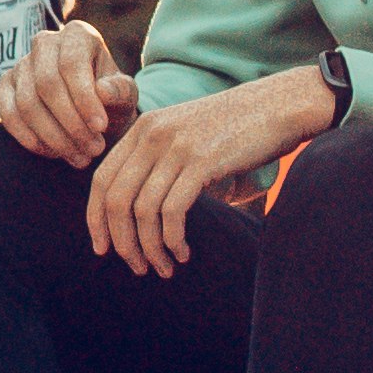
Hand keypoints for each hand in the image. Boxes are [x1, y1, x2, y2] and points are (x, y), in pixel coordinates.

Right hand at [0, 18, 131, 164]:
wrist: (91, 112)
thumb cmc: (111, 100)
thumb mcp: (125, 95)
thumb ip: (120, 91)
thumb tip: (103, 90)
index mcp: (77, 35)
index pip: (72, 64)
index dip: (85, 98)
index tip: (101, 128)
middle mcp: (45, 43)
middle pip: (47, 84)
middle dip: (70, 123)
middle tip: (93, 150)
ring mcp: (21, 64)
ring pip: (27, 104)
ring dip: (54, 137)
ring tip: (80, 157)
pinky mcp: (5, 87)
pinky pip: (8, 115)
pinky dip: (30, 139)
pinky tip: (54, 153)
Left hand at [89, 63, 341, 276]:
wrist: (278, 105)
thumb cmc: (235, 129)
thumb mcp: (186, 135)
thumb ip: (160, 161)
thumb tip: (139, 211)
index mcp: (143, 128)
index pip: (101, 179)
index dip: (95, 218)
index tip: (102, 248)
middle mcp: (152, 134)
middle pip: (115, 199)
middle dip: (121, 241)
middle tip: (137, 267)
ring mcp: (176, 147)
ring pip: (142, 211)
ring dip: (150, 248)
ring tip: (163, 267)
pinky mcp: (202, 162)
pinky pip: (172, 212)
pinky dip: (172, 240)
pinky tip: (182, 252)